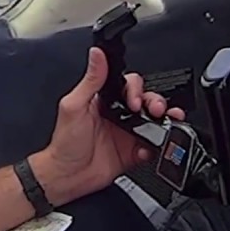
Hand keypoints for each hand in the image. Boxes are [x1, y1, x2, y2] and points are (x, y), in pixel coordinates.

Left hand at [32, 46, 183, 205]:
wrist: (68, 176)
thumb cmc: (65, 142)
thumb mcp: (75, 106)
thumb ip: (90, 80)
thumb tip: (96, 54)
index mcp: (103, 101)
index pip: (128, 85)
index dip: (137, 89)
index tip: (135, 99)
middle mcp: (117, 115)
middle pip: (146, 101)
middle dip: (155, 102)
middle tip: (154, 109)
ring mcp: (126, 133)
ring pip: (153, 121)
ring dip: (163, 120)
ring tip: (164, 122)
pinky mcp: (132, 152)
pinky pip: (152, 146)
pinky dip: (155, 146)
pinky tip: (147, 147)